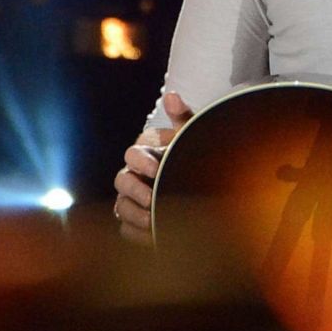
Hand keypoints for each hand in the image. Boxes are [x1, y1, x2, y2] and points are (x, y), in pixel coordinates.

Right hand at [113, 92, 192, 243]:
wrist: (210, 189)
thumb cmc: (196, 155)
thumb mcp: (193, 135)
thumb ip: (183, 117)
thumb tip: (172, 95)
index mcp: (145, 152)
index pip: (133, 154)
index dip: (142, 161)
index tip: (157, 169)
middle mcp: (133, 175)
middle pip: (121, 182)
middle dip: (135, 190)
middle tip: (153, 198)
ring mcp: (131, 199)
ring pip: (121, 207)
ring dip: (135, 214)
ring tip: (154, 220)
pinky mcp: (134, 222)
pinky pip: (125, 229)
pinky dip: (137, 233)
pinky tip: (154, 235)